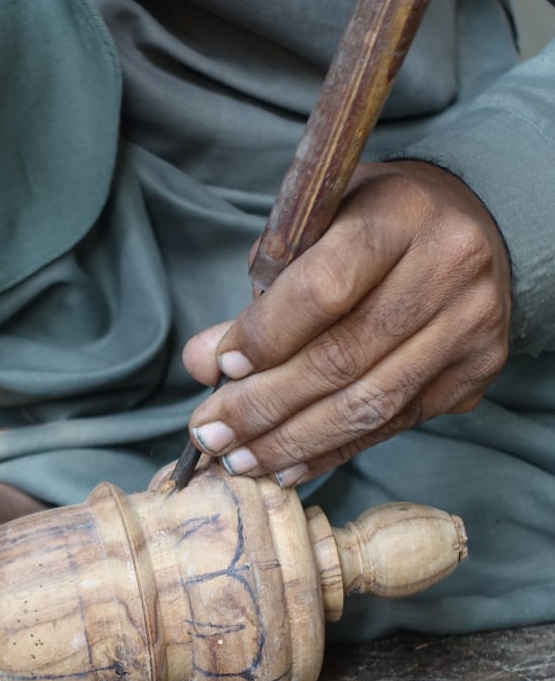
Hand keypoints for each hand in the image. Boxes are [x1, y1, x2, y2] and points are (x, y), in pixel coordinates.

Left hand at [181, 162, 512, 487]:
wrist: (473, 226)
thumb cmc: (374, 223)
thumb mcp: (317, 229)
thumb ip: (263, 292)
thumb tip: (202, 362)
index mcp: (402, 214)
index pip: (325, 289)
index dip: (267, 336)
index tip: (221, 368)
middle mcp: (450, 268)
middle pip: (343, 357)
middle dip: (264, 405)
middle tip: (209, 433)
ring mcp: (471, 326)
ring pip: (369, 403)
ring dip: (292, 441)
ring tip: (239, 460)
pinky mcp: (477, 373)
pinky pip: (394, 424)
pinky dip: (333, 450)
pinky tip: (286, 466)